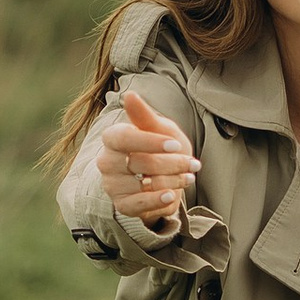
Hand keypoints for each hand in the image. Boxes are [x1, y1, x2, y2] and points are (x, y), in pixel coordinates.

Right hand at [96, 86, 199, 227]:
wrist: (163, 177)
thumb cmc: (160, 147)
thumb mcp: (158, 128)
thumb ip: (144, 115)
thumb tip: (129, 95)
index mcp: (112, 137)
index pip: (125, 138)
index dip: (152, 142)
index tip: (176, 145)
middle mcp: (106, 161)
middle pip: (141, 163)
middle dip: (173, 163)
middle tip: (192, 163)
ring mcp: (112, 185)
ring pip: (145, 184)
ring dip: (173, 181)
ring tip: (187, 177)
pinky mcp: (121, 204)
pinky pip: (138, 205)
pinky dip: (158, 200)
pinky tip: (171, 195)